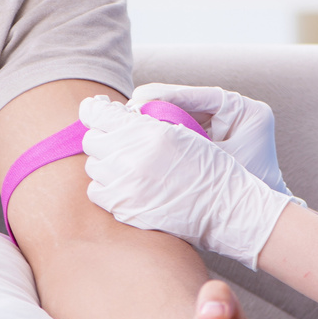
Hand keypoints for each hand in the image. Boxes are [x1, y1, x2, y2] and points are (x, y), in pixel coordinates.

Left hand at [79, 96, 296, 268]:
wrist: (226, 209)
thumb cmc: (210, 168)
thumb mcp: (183, 133)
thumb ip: (146, 123)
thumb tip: (116, 116)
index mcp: (148, 133)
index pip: (99, 115)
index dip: (93, 110)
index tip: (94, 110)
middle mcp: (132, 158)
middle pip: (91, 140)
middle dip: (102, 136)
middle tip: (117, 140)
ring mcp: (126, 185)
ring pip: (93, 166)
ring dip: (105, 162)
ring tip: (127, 165)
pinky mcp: (124, 209)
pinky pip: (96, 191)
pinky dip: (106, 186)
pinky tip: (124, 184)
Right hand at [128, 83, 290, 193]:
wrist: (259, 218)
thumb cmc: (245, 191)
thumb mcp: (215, 164)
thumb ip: (186, 143)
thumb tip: (144, 125)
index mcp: (241, 109)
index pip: (192, 95)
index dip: (161, 98)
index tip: (135, 105)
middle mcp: (231, 110)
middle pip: (181, 100)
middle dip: (151, 108)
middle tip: (125, 119)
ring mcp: (219, 123)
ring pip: (174, 113)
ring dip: (151, 121)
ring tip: (127, 130)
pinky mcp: (208, 136)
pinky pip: (177, 128)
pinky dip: (159, 133)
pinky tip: (138, 140)